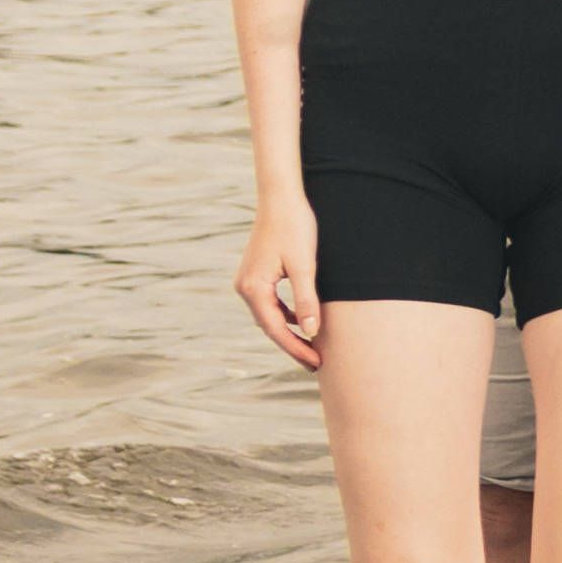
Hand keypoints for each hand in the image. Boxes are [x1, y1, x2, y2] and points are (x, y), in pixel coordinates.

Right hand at [235, 192, 325, 368]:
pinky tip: (303, 322)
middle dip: (293, 345)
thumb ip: (307, 300)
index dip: (297, 348)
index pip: (276, 329)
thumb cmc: (295, 228)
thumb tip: (311, 333)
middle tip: (317, 363)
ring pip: (269, 316)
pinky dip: (285, 315)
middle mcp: (244, 287)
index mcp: (254, 288)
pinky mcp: (255, 274)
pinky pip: (270, 303)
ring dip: (289, 332)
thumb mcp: (305, 266)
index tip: (316, 363)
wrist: (281, 198)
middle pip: (270, 326)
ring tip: (312, 348)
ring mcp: (248, 281)